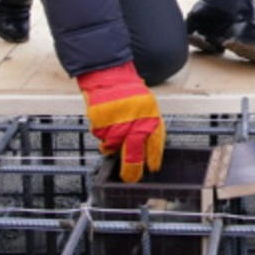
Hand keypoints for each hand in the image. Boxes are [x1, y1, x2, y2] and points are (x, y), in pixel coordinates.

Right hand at [77, 62, 164, 182]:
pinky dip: (103, 134)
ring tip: (115, 128)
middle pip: (133, 154)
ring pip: (113, 147)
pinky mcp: (100, 124)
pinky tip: (107, 121)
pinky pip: (101, 138)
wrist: (110, 76)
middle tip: (130, 178)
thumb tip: (150, 153)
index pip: (154, 146)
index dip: (152, 160)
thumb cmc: (131, 94)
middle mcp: (134, 124)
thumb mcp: (149, 108)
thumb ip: (149, 128)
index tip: (152, 169)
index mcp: (150, 119)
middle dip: (132, 169)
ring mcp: (116, 125)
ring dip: (113, 145)